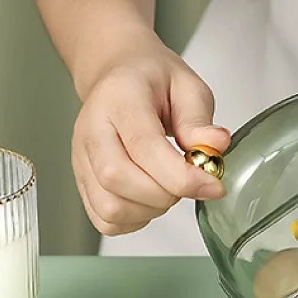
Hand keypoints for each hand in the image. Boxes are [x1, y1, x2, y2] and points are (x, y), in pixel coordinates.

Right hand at [71, 30, 230, 234]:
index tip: (213, 185)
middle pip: (118, 180)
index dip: (182, 176)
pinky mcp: (82, 183)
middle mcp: (91, 130)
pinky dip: (134, 220)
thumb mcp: (186, 87)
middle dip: (166, 194)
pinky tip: (149, 200)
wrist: (119, 77)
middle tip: (187, 181)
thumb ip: (199, 120)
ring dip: (151, 210)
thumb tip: (216, 145)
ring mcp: (81, 159)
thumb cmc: (152, 82)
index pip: (144, 147)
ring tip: (168, 188)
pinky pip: (105, 220)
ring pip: (110, 207)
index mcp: (118, 99)